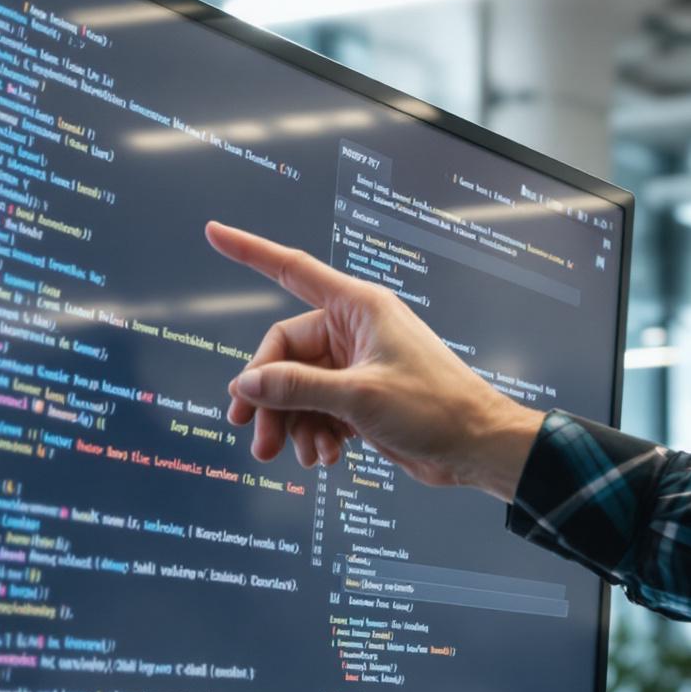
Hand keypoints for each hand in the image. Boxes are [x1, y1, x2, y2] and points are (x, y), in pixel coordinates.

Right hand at [204, 221, 547, 497]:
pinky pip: (318, 409)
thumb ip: (298, 388)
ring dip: (292, 423)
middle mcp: (353, 331)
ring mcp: (355, 366)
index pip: (291, 270)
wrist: (476, 446)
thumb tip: (247, 385)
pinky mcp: (359, 398)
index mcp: (357, 308)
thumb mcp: (359, 398)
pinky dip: (314, 433)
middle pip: (284, 354)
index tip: (215, 233)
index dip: (250, 251)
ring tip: (300, 456)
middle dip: (270, 398)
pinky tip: (325, 458)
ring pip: (298, 388)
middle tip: (255, 437)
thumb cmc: (435, 407)